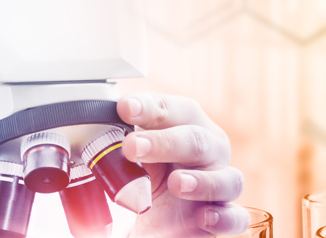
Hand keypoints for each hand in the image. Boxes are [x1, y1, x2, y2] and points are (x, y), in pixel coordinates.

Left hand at [117, 92, 247, 236]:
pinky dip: (222, 217)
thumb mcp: (135, 156)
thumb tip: (91, 123)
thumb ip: (124, 139)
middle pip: (197, 141)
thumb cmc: (151, 176)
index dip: (153, 107)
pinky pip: (234, 218)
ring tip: (176, 183)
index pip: (177, 110)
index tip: (125, 108)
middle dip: (164, 142)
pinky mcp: (224, 217)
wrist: (162, 218)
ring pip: (227, 178)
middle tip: (131, 147)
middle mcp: (211, 151)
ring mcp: (221, 185)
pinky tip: (203, 218)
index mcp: (189, 126)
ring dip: (201, 181)